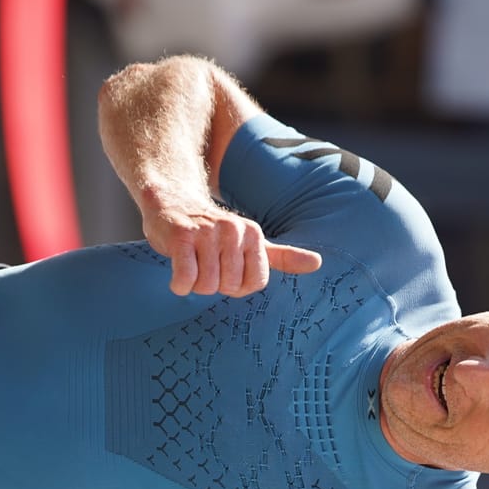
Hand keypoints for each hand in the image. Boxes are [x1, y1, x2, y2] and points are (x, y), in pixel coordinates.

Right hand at [142, 201, 321, 296]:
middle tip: (204, 263)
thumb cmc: (211, 231)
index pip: (255, 284)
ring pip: (206, 286)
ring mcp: (206, 232)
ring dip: (194, 284)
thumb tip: (317, 263)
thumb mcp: (250, 241)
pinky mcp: (181, 237)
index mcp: (253, 234)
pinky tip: (178, 267)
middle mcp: (233, 230)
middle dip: (214, 284)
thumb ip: (282, 256)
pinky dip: (179, 284)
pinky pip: (185, 279)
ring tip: (192, 262)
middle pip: (229, 287)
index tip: (226, 269)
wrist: (171, 202)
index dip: (237, 286)